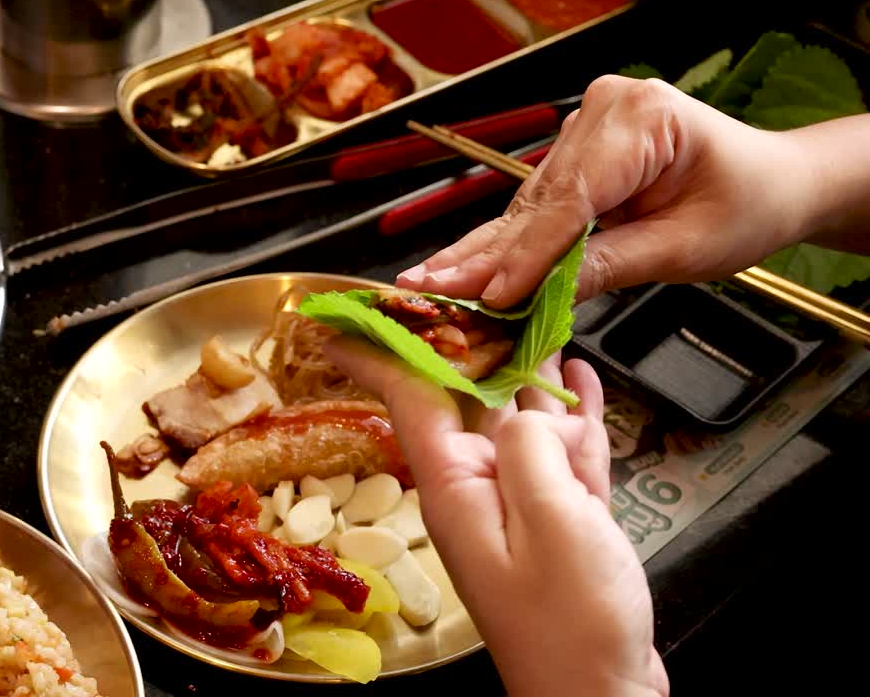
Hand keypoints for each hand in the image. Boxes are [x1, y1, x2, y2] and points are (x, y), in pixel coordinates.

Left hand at [325, 338, 667, 696]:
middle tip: (476, 290)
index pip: (409, 397)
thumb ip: (531, 450)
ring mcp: (521, 508)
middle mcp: (480, 490)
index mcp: (457, 486)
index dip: (378, 351)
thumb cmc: (573, 628)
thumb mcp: (552, 523)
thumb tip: (527, 409)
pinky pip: (560, 455)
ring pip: (520, 419)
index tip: (341, 316)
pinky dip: (570, 415)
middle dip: (472, 343)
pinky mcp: (561, 526)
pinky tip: (577, 379)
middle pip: (468, 398)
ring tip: (539, 318)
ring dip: (530, 370)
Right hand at [398, 75, 818, 307]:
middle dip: (484, 254)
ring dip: (481, 252)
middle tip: (426, 290)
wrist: (773, 184)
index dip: (527, 255)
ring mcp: (585, 128)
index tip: (488, 296)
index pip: (572, 198)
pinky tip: (459, 267)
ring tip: (429, 285)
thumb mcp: (684, 247)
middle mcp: (604, 110)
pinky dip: (505, 243)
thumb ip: (609, 265)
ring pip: (527, 204)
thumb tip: (537, 298)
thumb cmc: (745, 207)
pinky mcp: (575, 153)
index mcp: (642, 118)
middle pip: (537, 199)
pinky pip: (536, 205)